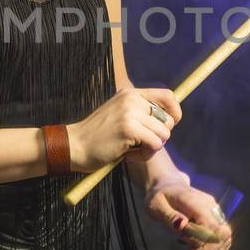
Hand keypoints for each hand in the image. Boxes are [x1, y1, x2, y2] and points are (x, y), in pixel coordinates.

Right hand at [66, 87, 181, 172]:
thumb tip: (170, 119)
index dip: (175, 113)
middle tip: (140, 144)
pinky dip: (144, 155)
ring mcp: (130, 113)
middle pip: (168, 120)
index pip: (168, 96)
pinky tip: (128, 155)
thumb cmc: (99, 137)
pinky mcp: (129, 128)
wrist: (74, 145)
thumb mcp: (120, 115)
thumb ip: (141, 113)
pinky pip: (155, 145)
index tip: (168, 127)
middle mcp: (132, 99)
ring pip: (164, 134)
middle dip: (160, 137)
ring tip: (132, 150)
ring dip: (151, 148)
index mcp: (130, 93)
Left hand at [144, 181, 232, 249]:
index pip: (210, 223)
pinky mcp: (216, 222)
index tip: (184, 245)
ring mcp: (215, 214)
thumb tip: (183, 226)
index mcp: (194, 200)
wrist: (168, 186)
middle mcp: (210, 207)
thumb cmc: (159, 196)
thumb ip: (169, 216)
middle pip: (223, 234)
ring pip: (225, 241)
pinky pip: (220, 242)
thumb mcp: (155, 205)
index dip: (201, 240)